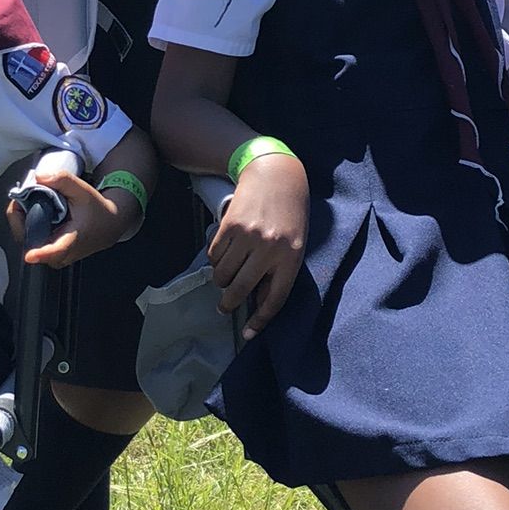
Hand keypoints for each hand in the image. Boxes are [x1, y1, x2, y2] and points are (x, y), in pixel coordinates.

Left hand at [10, 170, 137, 267]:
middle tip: (22, 197)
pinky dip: (26, 223)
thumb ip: (62, 180)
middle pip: (30, 242)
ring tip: (29, 201)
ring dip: (22, 220)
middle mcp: (60, 254)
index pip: (55, 252)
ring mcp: (53, 256)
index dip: (41, 254)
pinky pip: (29, 238)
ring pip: (26, 240)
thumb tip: (38, 177)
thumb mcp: (83, 191)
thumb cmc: (96, 210)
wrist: (108, 224)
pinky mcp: (48, 253)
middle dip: (20, 219)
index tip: (30, 256)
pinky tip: (33, 210)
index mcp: (72, 242)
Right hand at [209, 154, 308, 338]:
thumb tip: (257, 301)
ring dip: (220, 280)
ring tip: (225, 275)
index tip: (248, 335)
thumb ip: (278, 272)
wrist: (275, 175)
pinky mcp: (229, 226)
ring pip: (223, 274)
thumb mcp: (294, 244)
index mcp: (290, 258)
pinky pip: (214, 255)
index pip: (274, 299)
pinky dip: (214, 260)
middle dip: (229, 305)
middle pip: (241, 290)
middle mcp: (269, 249)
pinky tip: (221, 254)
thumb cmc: (289, 213)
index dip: (259, 321)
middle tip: (223, 308)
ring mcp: (248, 237)